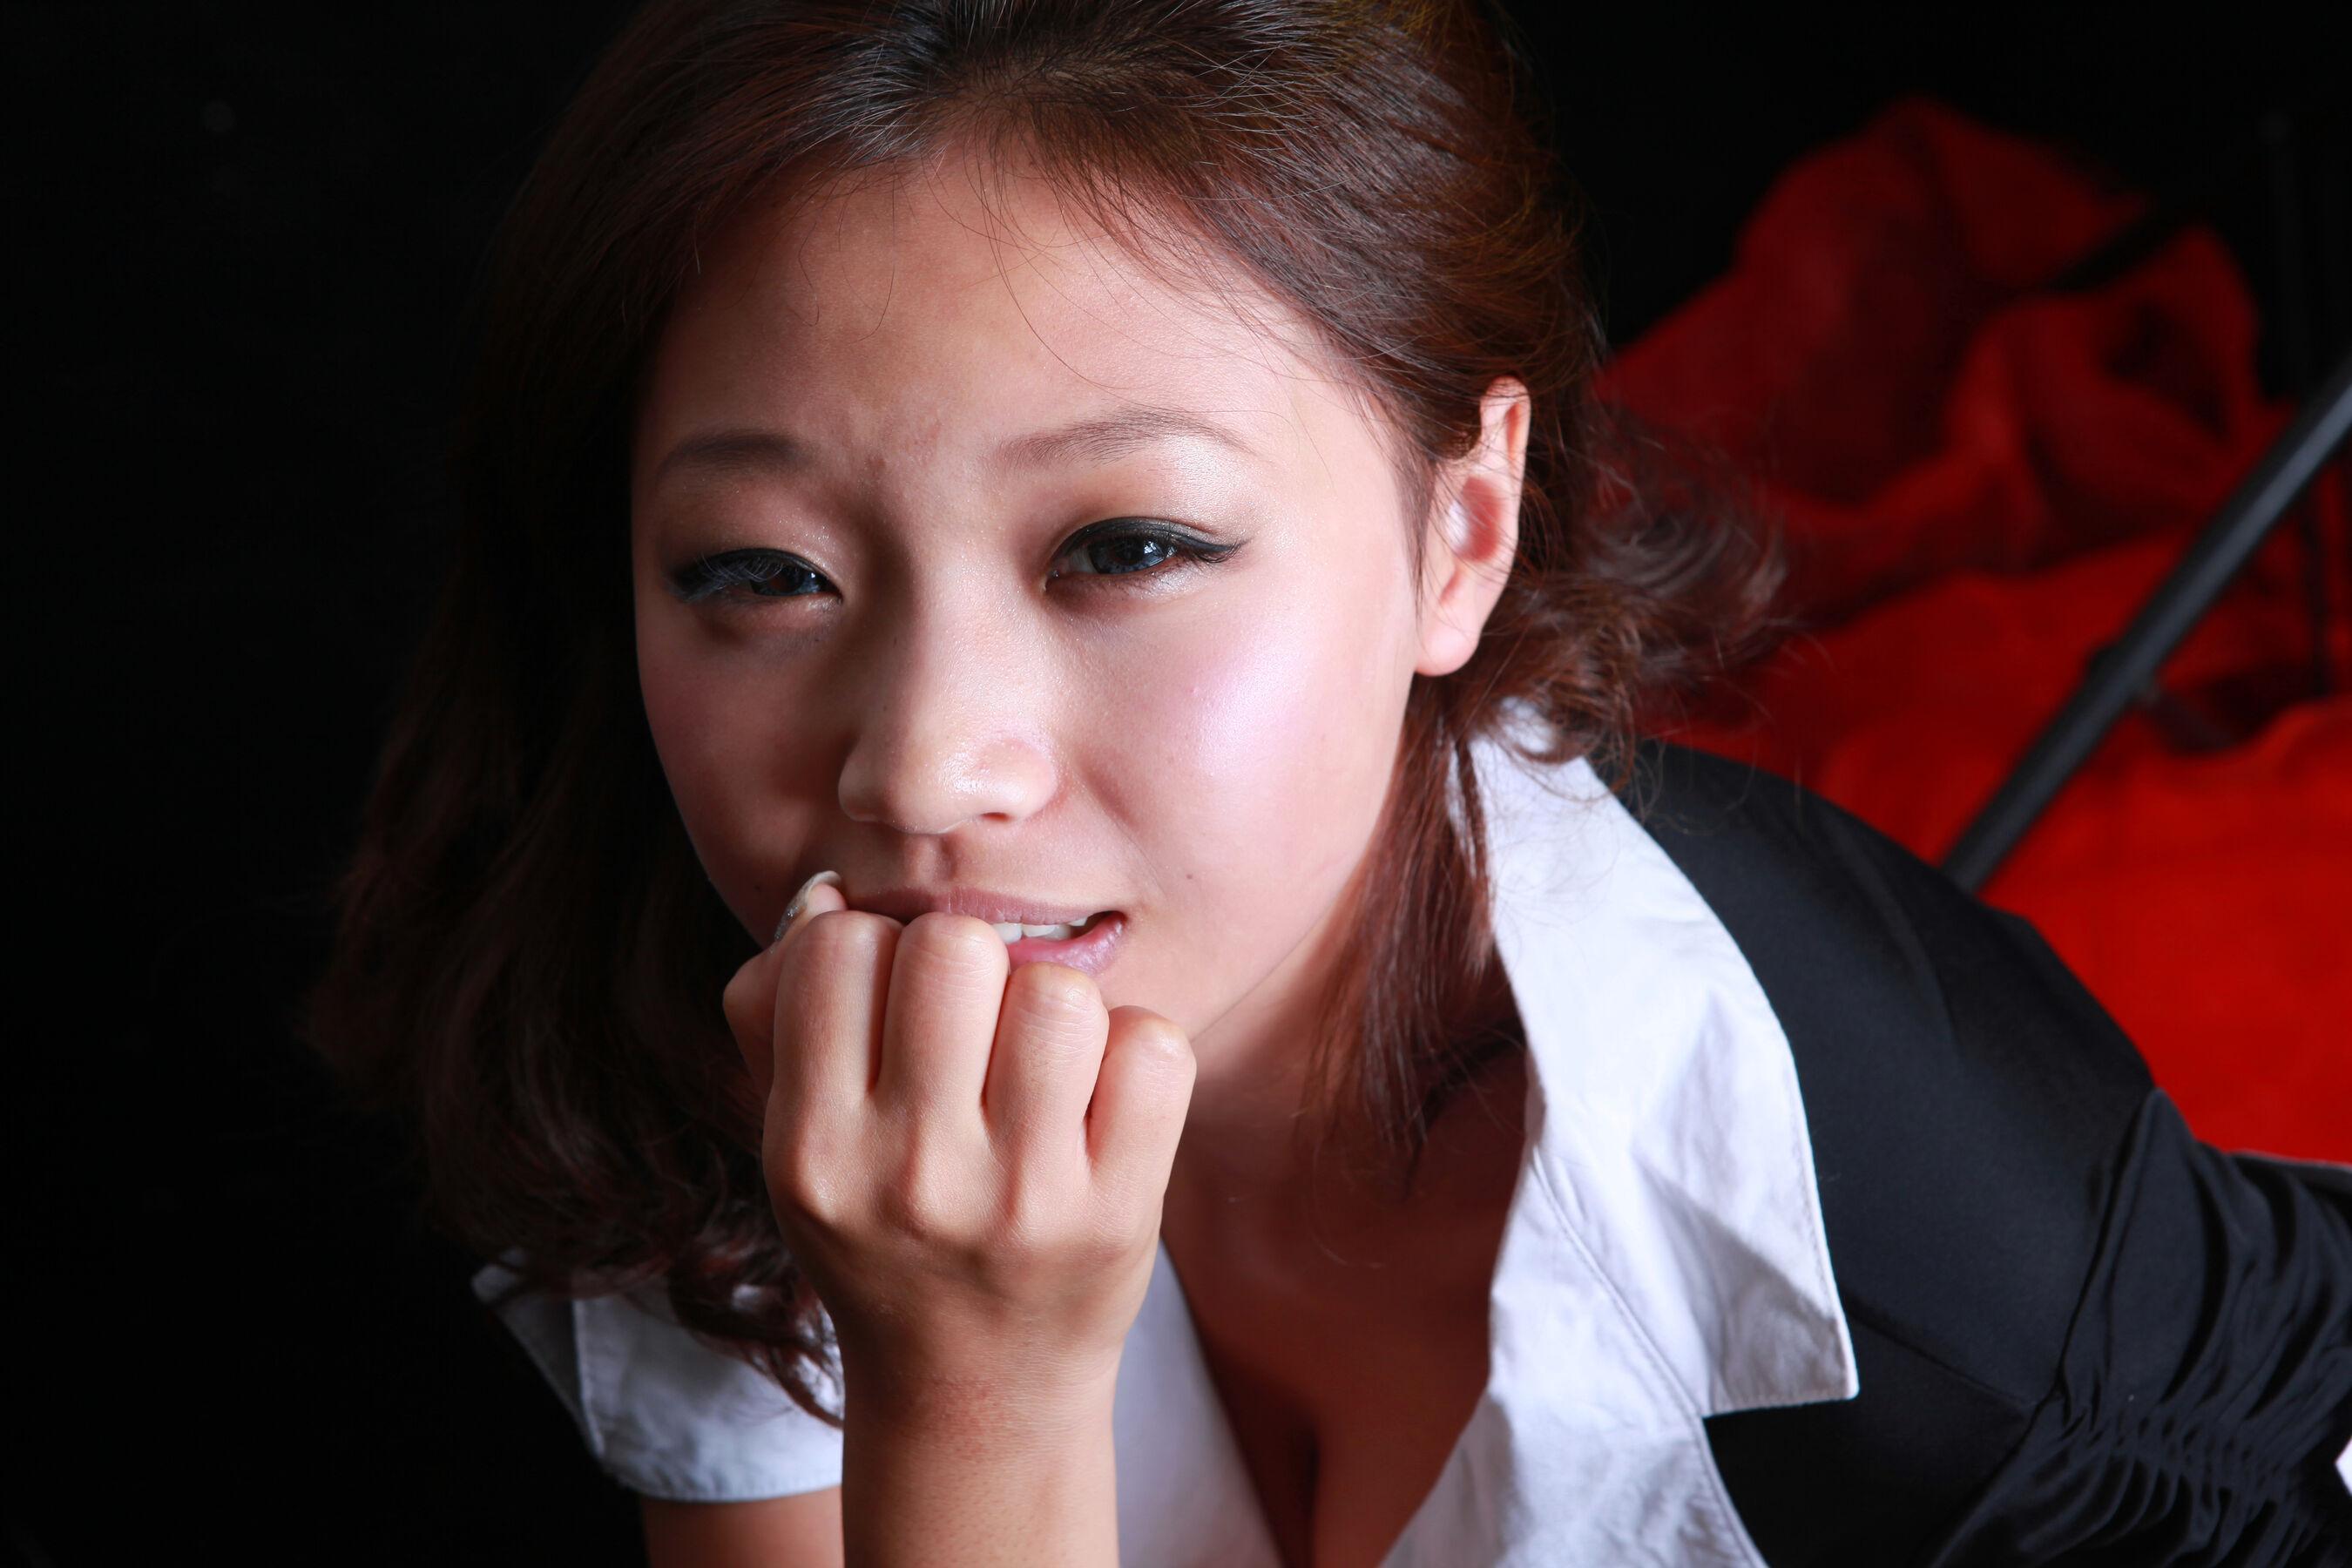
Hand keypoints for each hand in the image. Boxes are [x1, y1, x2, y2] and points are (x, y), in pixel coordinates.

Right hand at [721, 873, 1196, 1427]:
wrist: (975, 1392)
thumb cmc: (884, 1231)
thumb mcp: (797, 1140)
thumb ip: (777, 1009)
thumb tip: (828, 894)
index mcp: (812, 1151)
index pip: (839, 947)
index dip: (878, 951)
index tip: (895, 1009)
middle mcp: (908, 1179)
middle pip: (954, 948)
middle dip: (972, 961)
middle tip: (977, 1024)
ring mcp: (1020, 1202)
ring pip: (1057, 991)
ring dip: (1057, 1005)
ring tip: (1042, 1063)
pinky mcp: (1120, 1214)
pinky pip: (1153, 1046)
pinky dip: (1137, 1049)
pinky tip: (1104, 1097)